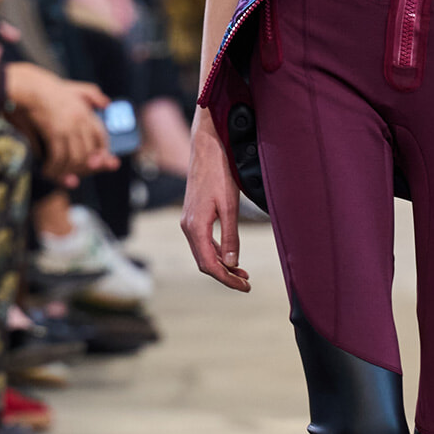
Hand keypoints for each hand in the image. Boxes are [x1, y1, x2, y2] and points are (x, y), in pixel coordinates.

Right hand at [4, 63, 115, 183]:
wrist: (28, 85)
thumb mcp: (74, 87)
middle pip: (89, 153)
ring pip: (75, 158)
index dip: (101, 153)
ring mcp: (69, 127)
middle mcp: (81, 120)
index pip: (101, 137)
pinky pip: (59, 157)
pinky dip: (54, 168)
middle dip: (82, 168)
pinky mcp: (55, 132)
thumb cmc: (47, 87)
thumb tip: (107, 104)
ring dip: (65, 171)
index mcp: (87, 111)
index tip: (96, 164)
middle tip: (72, 176)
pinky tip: (47, 170)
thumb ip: (91, 94)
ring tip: (55, 173)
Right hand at [180, 113, 249, 291]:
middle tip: (246, 282)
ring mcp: (187, 221)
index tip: (245, 286)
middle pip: (204, 262)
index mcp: (195, 227)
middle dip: (225, 275)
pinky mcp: (192, 215)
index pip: (210, 264)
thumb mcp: (229, 206)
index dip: (227, 279)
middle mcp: (187, 226)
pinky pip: (202, 241)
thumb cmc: (219, 173)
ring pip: (202, 253)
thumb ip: (230, 236)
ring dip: (221, 264)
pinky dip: (215, 252)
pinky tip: (228, 254)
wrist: (206, 147)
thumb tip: (231, 263)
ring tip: (241, 272)